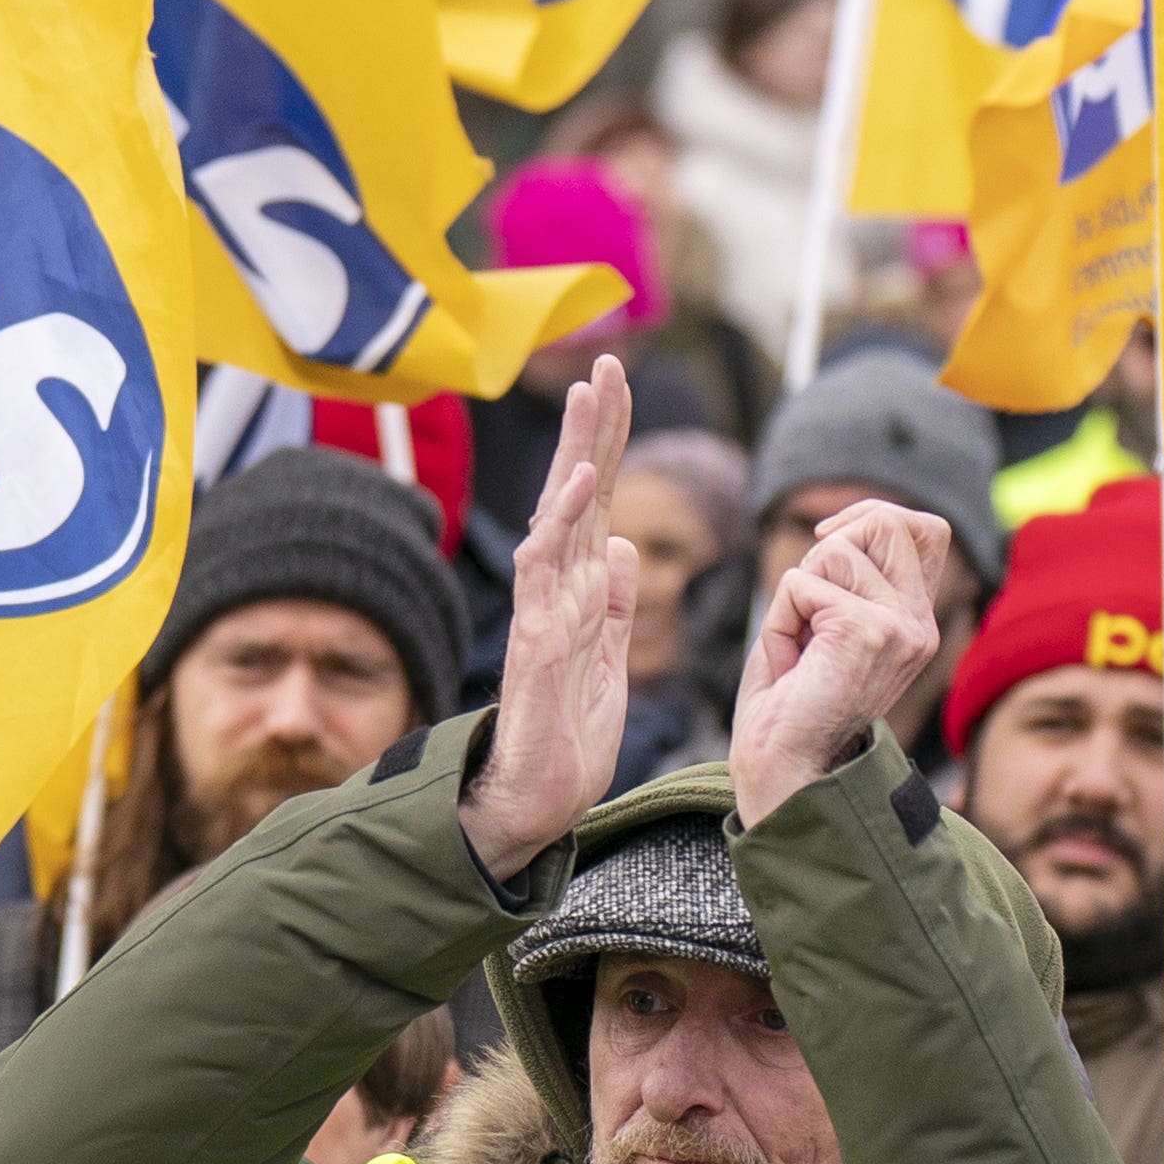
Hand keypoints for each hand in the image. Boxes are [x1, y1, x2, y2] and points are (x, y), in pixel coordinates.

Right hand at [460, 359, 640, 882]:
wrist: (537, 801)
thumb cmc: (568, 736)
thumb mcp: (611, 658)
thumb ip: (616, 602)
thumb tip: (626, 545)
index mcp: (581, 589)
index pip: (598, 500)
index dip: (609, 443)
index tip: (620, 386)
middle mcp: (559, 587)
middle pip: (579, 490)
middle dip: (593, 426)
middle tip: (606, 361)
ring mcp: (545, 608)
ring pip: (559, 514)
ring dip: (575, 452)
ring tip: (588, 394)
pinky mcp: (537, 638)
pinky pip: (547, 567)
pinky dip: (563, 520)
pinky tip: (582, 478)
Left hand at [729, 500, 958, 827]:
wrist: (783, 770)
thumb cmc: (791, 704)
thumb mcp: (826, 626)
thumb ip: (846, 578)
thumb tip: (836, 530)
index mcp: (916, 622)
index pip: (924, 530)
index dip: (872, 516)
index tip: (827, 542)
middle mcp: (919, 624)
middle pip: (890, 521)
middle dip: (830, 545)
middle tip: (807, 606)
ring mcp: (900, 627)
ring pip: (837, 549)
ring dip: (797, 591)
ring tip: (799, 646)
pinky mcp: (868, 631)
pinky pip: (800, 584)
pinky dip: (779, 618)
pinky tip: (791, 663)